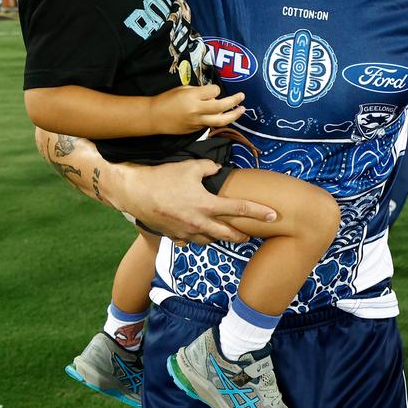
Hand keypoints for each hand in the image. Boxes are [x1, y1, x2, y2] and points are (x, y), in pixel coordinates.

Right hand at [116, 159, 276, 244]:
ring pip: (210, 240)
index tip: (273, 216)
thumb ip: (209, 167)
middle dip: (242, 235)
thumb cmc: (162, 177)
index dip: (259, 212)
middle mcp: (199, 223)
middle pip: (228, 234)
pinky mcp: (174, 237)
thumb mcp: (190, 166)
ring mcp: (186, 233)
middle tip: (250, 234)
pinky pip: (191, 241)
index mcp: (207, 205)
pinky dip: (198, 237)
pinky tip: (198, 233)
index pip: (239, 210)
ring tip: (226, 234)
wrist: (133, 192)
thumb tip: (218, 168)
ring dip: (220, 238)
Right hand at [150, 85, 244, 134]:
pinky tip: (223, 115)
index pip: (214, 91)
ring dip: (234, 115)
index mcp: (192, 96)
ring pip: (221, 120)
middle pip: (221, 106)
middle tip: (242, 96)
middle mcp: (197, 110)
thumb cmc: (167, 99)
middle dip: (234, 101)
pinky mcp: (196, 130)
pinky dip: (219, 119)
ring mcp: (197, 122)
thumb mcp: (182, 89)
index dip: (216, 90)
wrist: (155, 117)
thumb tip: (213, 95)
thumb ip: (199, 91)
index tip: (214, 90)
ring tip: (242, 109)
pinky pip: (211, 124)